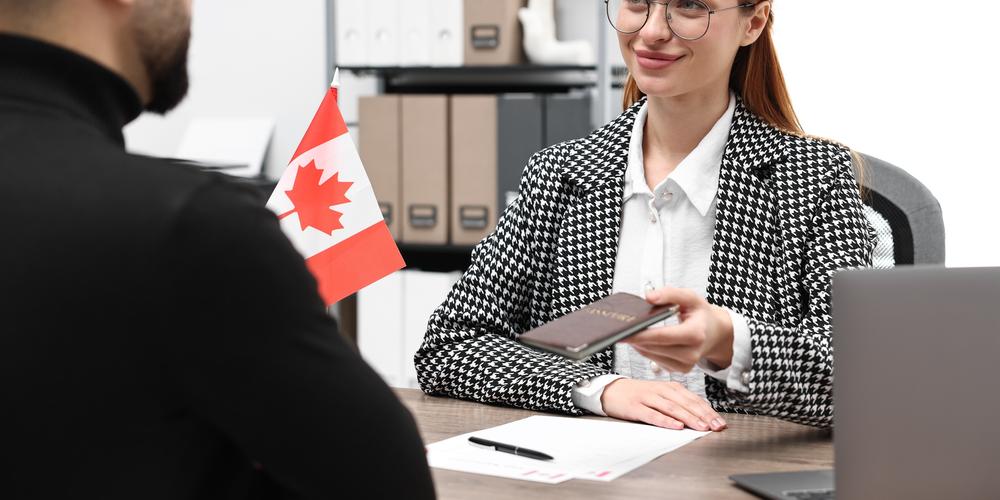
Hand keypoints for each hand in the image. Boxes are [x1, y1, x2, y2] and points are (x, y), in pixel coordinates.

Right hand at [601, 378, 726, 430]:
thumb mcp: (661, 395)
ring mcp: (648, 398)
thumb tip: (701, 415)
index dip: (708, 411)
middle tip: (716, 426)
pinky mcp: (636, 407)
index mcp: (670, 387)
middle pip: (686, 403)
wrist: (611, 390)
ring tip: (702, 427)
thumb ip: (678, 403)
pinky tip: (677, 426)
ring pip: (672, 408)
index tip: (720, 422)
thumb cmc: (638, 395)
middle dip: (704, 416)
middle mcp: (661, 390)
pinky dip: (666, 421)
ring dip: (689, 418)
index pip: (693, 399)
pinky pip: (653, 415)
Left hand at [623, 287, 733, 372]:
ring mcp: (686, 365)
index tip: (623, 330)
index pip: (662, 336)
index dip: (641, 334)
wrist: (715, 333)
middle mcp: (692, 353)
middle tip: (620, 328)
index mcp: (696, 334)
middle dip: (635, 338)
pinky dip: (646, 350)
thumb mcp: (690, 298)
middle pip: (654, 347)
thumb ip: (670, 294)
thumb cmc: (701, 314)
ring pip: (651, 355)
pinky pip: (655, 360)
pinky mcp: (679, 370)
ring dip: (639, 344)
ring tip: (630, 331)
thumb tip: (649, 296)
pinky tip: (643, 340)